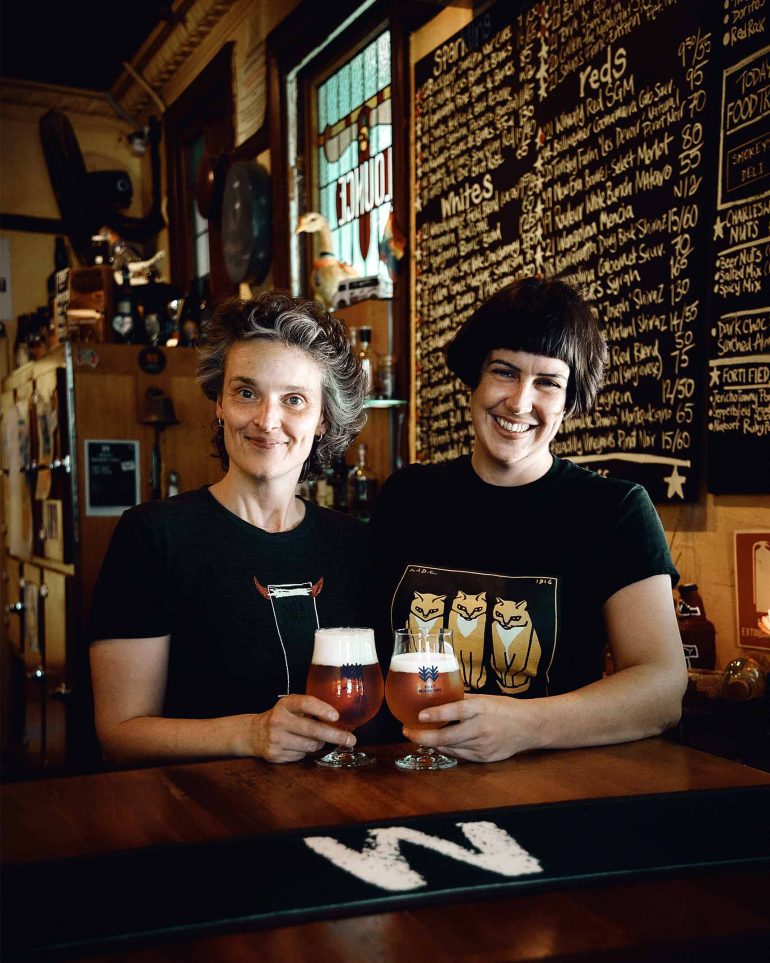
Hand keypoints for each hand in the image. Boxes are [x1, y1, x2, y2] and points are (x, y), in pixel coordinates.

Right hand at [251, 694, 353, 762]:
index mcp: (285, 704)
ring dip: (319, 743)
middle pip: (312, 730)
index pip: (305, 703)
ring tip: (315, 738)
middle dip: (335, 736)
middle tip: (350, 740)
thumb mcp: (291, 706)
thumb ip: (310, 708)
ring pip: (310, 746)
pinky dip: (306, 752)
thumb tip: (339, 719)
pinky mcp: (275, 755)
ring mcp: (276, 739)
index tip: (336, 716)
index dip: (321, 709)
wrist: (253, 733)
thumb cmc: (281, 717)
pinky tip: (299, 745)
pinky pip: (302, 756)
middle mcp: (279, 720)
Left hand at [403, 694, 538, 762]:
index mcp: (482, 708)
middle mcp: (481, 728)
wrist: (529, 727)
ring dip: (431, 742)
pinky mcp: (484, 758)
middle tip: (407, 731)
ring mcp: (483, 746)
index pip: (456, 710)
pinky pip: (459, 755)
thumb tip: (437, 696)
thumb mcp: (484, 698)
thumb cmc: (504, 708)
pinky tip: (438, 743)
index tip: (419, 716)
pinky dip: (446, 748)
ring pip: (450, 747)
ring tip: (417, 735)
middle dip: (423, 736)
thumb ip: (462, 700)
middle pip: (447, 736)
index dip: (437, 714)